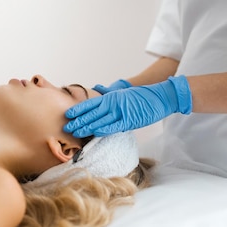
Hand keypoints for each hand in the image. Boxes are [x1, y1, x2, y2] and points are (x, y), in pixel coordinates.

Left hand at [64, 75, 191, 136]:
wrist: (160, 97)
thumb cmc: (143, 97)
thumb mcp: (124, 95)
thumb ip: (112, 97)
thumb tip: (101, 93)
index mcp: (111, 97)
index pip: (90, 104)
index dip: (79, 110)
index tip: (68, 115)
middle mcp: (113, 103)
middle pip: (91, 113)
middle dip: (78, 120)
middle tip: (66, 127)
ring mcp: (120, 111)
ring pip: (99, 120)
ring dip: (86, 126)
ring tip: (75, 132)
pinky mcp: (129, 119)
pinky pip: (113, 126)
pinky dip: (102, 129)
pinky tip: (93, 132)